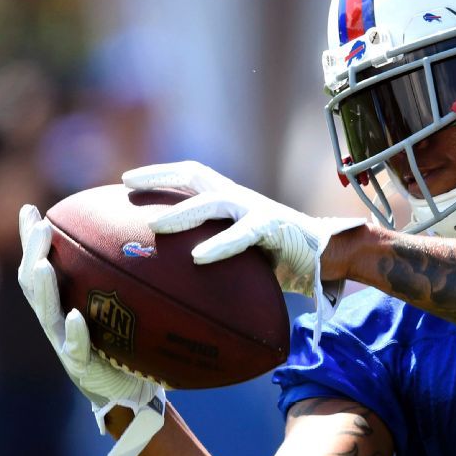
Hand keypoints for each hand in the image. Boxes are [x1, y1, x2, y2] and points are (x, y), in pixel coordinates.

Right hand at [17, 204, 166, 455]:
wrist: (134, 394)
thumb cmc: (131, 346)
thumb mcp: (127, 307)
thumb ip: (127, 279)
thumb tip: (149, 235)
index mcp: (63, 302)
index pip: (39, 264)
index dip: (30, 239)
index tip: (30, 208)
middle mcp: (56, 321)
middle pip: (33, 283)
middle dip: (31, 253)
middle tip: (38, 227)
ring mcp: (63, 344)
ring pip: (45, 312)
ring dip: (43, 288)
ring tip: (43, 265)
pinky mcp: (78, 367)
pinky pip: (74, 348)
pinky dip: (73, 333)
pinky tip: (75, 317)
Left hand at [122, 161, 363, 338]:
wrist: (328, 257)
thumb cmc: (280, 259)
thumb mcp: (240, 252)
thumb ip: (212, 254)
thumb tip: (171, 281)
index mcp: (232, 199)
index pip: (191, 176)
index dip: (160, 174)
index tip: (127, 181)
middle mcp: (242, 198)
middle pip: (195, 177)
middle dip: (160, 177)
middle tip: (129, 186)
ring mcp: (259, 210)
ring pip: (216, 202)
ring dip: (183, 212)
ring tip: (156, 225)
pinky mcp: (275, 228)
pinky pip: (244, 234)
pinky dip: (220, 244)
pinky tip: (199, 257)